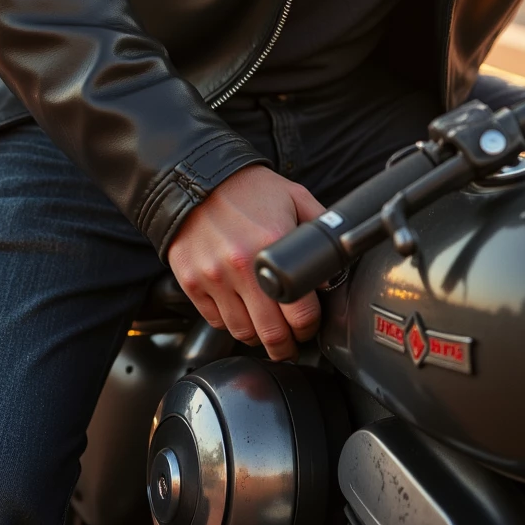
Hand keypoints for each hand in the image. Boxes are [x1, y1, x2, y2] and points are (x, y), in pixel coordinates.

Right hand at [167, 164, 323, 360]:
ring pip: (241, 332)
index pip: (300, 312)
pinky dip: (230, 322)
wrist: (195, 177)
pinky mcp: (191, 281)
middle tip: (291, 346)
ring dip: (257, 337)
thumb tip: (333, 268)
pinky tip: (240, 310)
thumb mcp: (294, 197)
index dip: (310, 327)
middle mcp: (241, 266)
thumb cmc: (247, 188)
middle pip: (270, 334)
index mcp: (272, 245)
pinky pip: (215, 320)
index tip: (309, 327)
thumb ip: (318, 231)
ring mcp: (213, 276)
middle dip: (286, 347)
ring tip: (266, 329)